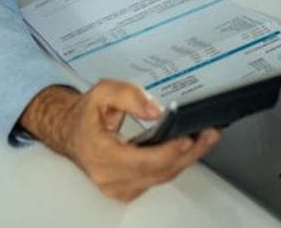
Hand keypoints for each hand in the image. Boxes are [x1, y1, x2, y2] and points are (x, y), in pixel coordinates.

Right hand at [20, 82, 219, 201]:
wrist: (71, 132)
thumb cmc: (86, 115)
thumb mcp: (102, 92)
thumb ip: (128, 95)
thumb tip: (155, 110)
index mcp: (100, 154)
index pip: (141, 161)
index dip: (168, 152)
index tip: (188, 138)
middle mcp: (110, 177)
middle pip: (159, 171)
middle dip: (188, 153)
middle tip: (209, 134)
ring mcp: (120, 187)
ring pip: (162, 176)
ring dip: (187, 158)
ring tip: (206, 137)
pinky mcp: (129, 188)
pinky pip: (158, 178)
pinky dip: (176, 163)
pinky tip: (189, 148)